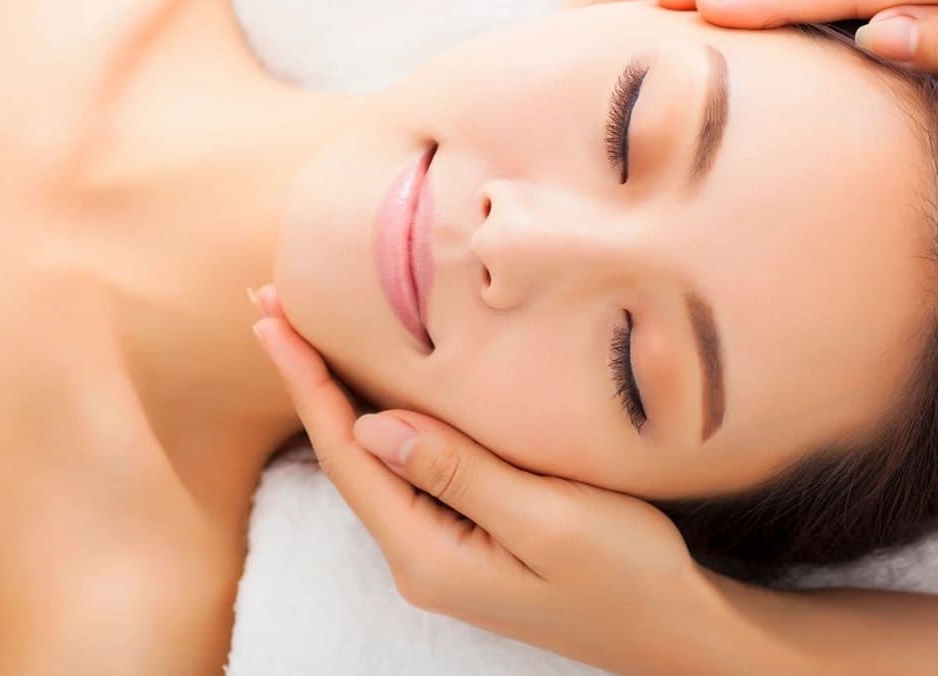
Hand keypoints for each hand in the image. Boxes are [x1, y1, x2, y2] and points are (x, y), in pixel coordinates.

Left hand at [248, 285, 724, 675]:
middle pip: (344, 453)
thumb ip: (459, 473)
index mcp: (427, 554)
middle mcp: (418, 555)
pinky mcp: (466, 535)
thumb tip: (374, 426)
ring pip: (370, 458)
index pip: (347, 453)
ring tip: (300, 335)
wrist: (671, 631)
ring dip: (333, 393)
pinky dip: (377, 416)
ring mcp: (440, 548)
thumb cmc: (625, 575)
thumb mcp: (548, 520)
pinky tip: (371, 390)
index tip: (271, 318)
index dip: (306, 381)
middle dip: (304, 378)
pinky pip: (405, 467)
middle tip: (267, 306)